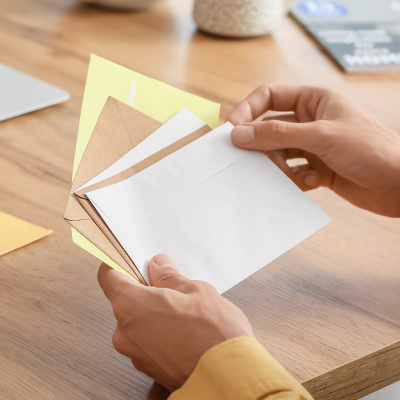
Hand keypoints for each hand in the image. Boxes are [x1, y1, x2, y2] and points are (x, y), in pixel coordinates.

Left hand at [97, 254, 254, 391]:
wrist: (228, 378)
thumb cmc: (214, 336)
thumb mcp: (196, 291)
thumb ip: (170, 277)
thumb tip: (158, 267)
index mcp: (131, 305)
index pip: (109, 276)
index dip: (120, 265)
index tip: (132, 261)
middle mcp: (125, 331)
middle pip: (124, 300)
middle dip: (145, 290)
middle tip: (171, 286)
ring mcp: (134, 353)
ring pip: (137, 321)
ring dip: (154, 312)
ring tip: (184, 312)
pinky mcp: (147, 368)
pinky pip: (146, 340)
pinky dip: (159, 331)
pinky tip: (183, 329)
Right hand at [227, 85, 399, 216]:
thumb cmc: (371, 150)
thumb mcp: (321, 136)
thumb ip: (277, 134)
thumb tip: (239, 133)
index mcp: (315, 100)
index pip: (270, 97)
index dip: (248, 110)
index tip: (231, 128)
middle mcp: (311, 121)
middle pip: (270, 128)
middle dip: (260, 144)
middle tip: (247, 159)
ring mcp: (313, 146)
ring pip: (278, 153)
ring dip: (277, 166)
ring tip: (289, 174)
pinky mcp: (316, 169)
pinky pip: (291, 172)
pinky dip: (294, 180)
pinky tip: (311, 182)